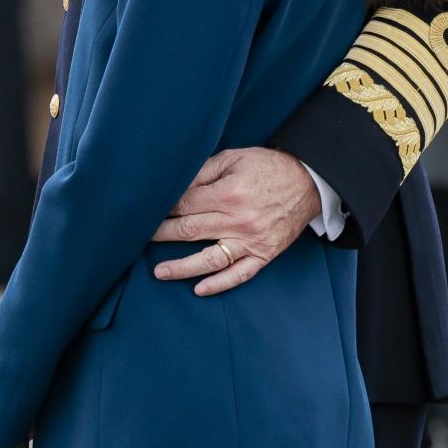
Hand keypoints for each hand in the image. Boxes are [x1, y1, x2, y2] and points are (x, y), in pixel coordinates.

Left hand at [151, 148, 319, 296]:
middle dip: (162, 235)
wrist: (308, 181)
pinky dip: (219, 284)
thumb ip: (204, 172)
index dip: (164, 209)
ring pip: (210, 259)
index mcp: (228, 193)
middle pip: (190, 231)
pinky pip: (240, 274)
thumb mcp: (234, 158)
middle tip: (139, 239)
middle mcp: (238, 220)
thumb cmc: (268, 167)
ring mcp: (251, 240)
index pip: (185, 206)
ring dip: (181, 267)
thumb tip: (177, 186)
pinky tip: (199, 289)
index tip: (149, 212)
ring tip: (159, 273)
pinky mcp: (264, 253)